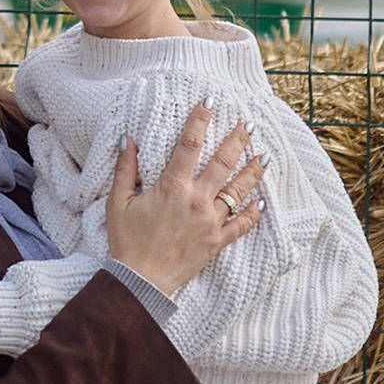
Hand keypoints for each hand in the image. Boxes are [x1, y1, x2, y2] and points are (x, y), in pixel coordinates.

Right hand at [105, 104, 268, 295]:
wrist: (140, 282)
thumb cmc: (127, 241)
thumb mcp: (118, 203)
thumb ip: (125, 169)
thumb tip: (128, 140)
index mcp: (172, 187)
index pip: (189, 144)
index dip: (200, 120)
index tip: (210, 101)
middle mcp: (196, 200)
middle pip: (223, 163)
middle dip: (237, 140)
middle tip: (249, 123)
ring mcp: (210, 222)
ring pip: (238, 191)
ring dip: (252, 172)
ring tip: (265, 155)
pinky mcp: (216, 242)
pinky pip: (241, 226)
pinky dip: (253, 214)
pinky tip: (262, 203)